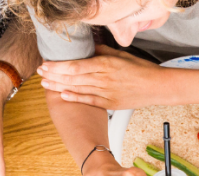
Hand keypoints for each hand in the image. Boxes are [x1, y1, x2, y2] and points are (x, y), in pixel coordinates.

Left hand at [38, 47, 168, 109]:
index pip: (76, 65)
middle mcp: (104, 79)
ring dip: (60, 87)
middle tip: (40, 73)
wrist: (158, 87)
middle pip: (73, 78)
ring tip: (46, 84)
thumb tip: (87, 48)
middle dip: (54, 76)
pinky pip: (90, 101)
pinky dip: (76, 98)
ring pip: (78, 89)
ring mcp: (107, 93)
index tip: (46, 64)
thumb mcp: (121, 55)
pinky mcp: (111, 104)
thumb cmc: (141, 69)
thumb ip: (102, 51)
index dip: (58, 66)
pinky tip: (63, 96)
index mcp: (106, 64)